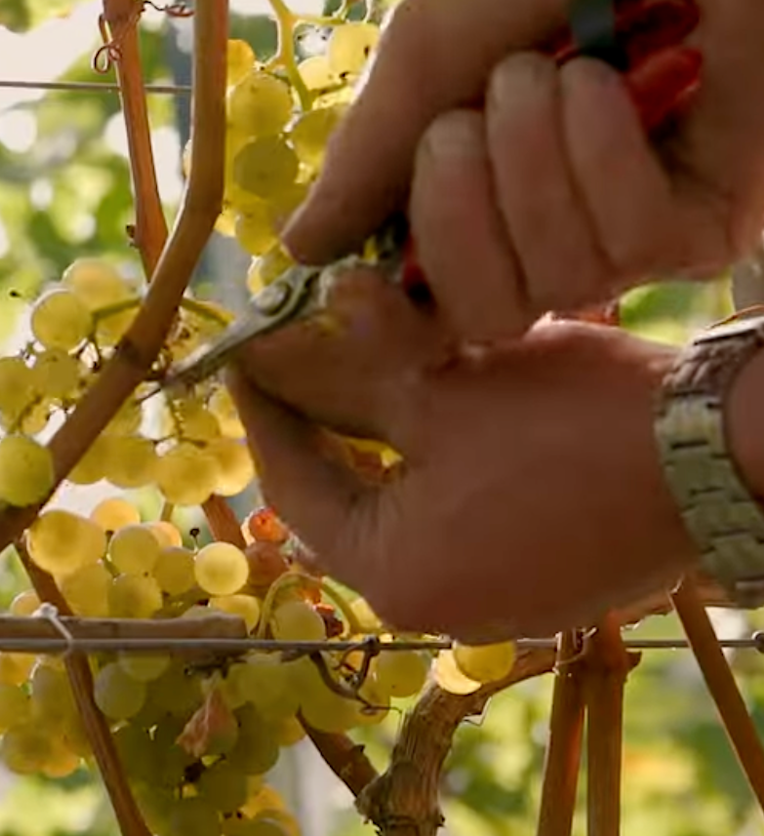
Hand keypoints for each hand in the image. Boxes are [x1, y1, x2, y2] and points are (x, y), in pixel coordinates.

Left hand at [226, 268, 693, 640]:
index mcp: (393, 576)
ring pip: (407, 503)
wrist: (719, 455)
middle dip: (325, 421)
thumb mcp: (435, 386)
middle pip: (347, 500)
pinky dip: (440, 461)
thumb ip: (340, 375)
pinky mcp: (544, 579)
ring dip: (386, 435)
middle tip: (297, 354)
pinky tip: (437, 401)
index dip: (264, 411)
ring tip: (364, 361)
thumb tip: (268, 352)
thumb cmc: (567, 424)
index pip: (295, 485)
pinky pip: (462, 516)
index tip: (245, 354)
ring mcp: (496, 600)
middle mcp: (437, 608)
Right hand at [282, 0, 763, 342]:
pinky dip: (605, 154)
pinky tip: (618, 84)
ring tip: (553, 73)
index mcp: (473, 193)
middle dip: (449, 214)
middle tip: (462, 124)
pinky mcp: (704, 229)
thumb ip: (369, 143)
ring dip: (532, 159)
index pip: (419, 306)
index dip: (383, 316)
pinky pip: (630, 241)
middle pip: (473, 312)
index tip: (352, 289)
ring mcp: (629, 239)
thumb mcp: (436, 38)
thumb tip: (296, 248)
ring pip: (550, 279)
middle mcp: (548, 232)